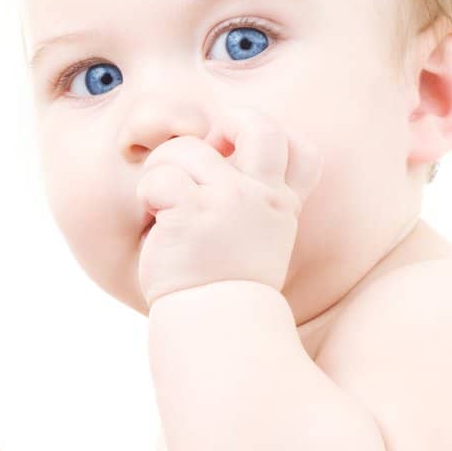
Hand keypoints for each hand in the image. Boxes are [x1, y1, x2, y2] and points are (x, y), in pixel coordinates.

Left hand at [136, 106, 321, 306]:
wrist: (213, 328)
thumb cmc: (224, 289)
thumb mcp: (259, 244)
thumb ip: (253, 202)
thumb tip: (215, 148)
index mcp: (281, 207)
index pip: (303, 151)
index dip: (273, 138)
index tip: (241, 156)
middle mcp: (262, 198)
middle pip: (260, 126)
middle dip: (228, 122)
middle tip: (204, 152)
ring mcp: (229, 202)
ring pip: (187, 148)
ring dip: (163, 167)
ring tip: (161, 201)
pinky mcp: (192, 212)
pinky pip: (160, 177)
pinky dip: (148, 193)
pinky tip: (154, 218)